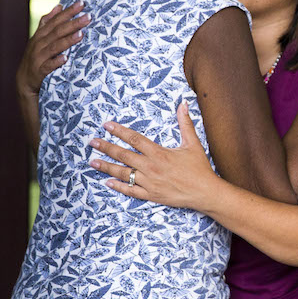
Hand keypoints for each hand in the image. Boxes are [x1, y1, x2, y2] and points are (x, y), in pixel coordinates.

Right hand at [15, 1, 89, 96]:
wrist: (24, 81)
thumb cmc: (36, 56)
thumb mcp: (40, 37)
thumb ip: (48, 22)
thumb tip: (59, 6)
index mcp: (41, 34)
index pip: (56, 20)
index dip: (68, 12)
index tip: (82, 3)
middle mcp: (39, 44)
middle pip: (58, 31)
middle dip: (73, 23)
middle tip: (88, 17)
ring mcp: (38, 57)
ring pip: (54, 47)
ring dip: (68, 40)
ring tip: (81, 34)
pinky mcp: (39, 71)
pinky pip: (48, 66)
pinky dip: (56, 62)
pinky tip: (65, 58)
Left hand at [88, 102, 216, 209]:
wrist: (205, 192)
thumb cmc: (199, 168)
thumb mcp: (193, 143)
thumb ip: (185, 123)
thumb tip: (183, 104)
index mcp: (159, 153)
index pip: (134, 139)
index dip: (119, 131)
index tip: (107, 125)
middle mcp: (151, 167)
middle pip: (123, 155)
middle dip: (106, 147)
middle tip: (92, 142)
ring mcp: (149, 182)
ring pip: (123, 173)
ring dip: (106, 167)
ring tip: (92, 162)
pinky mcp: (151, 195)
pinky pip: (131, 191)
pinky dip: (119, 186)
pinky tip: (108, 182)